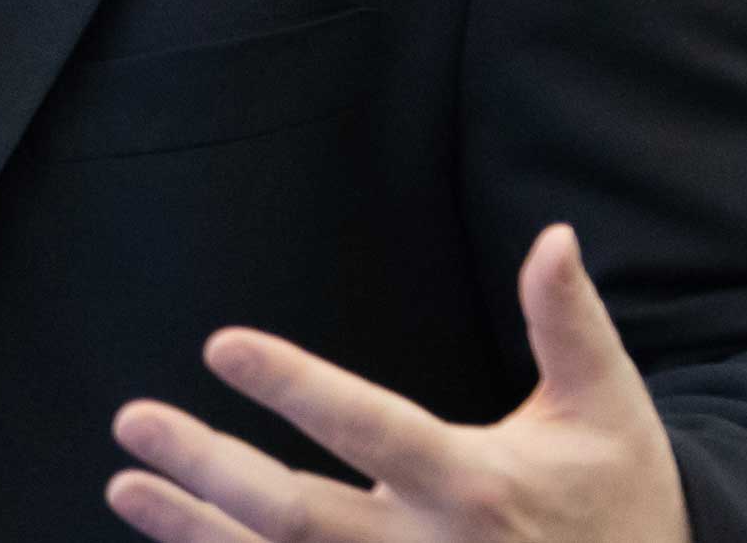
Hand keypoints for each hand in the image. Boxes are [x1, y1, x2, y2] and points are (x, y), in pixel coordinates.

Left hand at [105, 223, 688, 542]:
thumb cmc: (622, 495)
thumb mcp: (607, 407)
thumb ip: (567, 321)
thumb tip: (554, 235)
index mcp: (477, 487)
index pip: (370, 427)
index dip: (294, 387)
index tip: (222, 345)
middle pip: (298, 516)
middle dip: (209, 470)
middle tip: (133, 420)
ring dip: (194, 531)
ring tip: (124, 487)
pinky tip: (179, 542)